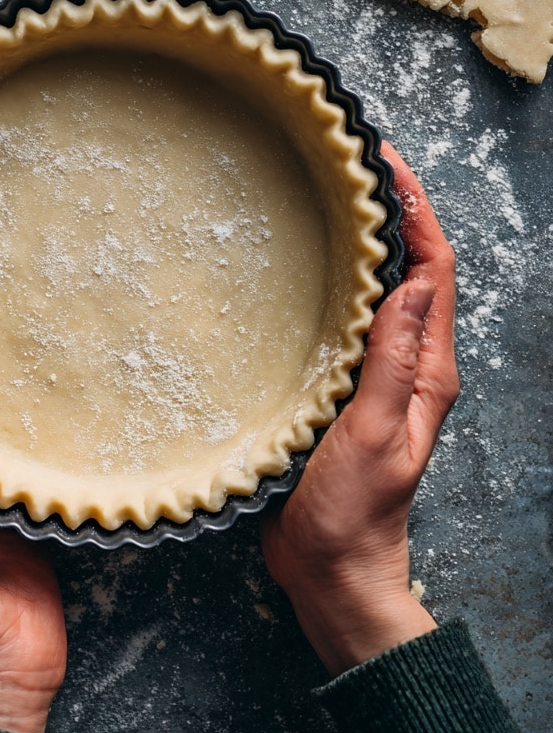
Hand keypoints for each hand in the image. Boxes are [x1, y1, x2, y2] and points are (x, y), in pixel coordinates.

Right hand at [261, 143, 458, 675]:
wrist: (331, 569)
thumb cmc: (354, 514)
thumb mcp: (373, 436)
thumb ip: (392, 364)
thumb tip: (408, 282)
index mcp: (427, 372)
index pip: (433, 272)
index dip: (416, 212)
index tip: (385, 163)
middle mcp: (409, 366)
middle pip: (411, 270)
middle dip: (393, 212)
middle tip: (351, 165)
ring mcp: (376, 377)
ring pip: (378, 292)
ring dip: (363, 243)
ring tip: (327, 200)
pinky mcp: (343, 389)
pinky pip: (346, 321)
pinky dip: (333, 283)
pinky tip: (299, 270)